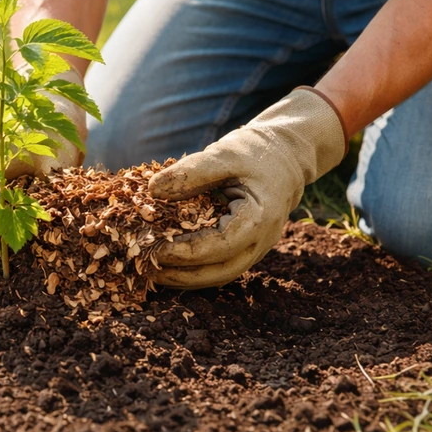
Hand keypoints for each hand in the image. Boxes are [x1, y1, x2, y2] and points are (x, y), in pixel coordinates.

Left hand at [146, 88, 346, 288]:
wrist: (284, 157)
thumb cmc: (254, 152)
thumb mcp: (222, 154)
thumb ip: (190, 172)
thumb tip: (152, 191)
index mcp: (259, 217)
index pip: (221, 244)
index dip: (187, 251)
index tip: (156, 248)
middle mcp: (261, 240)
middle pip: (221, 271)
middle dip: (182, 275)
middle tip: (147, 268)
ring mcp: (256, 248)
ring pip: (221, 275)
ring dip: (186, 279)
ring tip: (152, 272)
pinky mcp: (246, 249)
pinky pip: (220, 267)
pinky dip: (194, 271)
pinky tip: (168, 267)